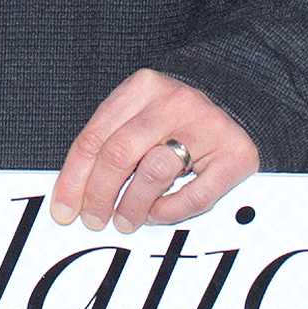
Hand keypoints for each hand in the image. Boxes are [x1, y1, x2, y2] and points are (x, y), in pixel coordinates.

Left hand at [50, 70, 260, 231]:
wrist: (243, 96)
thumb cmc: (179, 115)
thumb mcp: (140, 112)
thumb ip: (110, 141)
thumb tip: (76, 192)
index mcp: (142, 87)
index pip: (94, 138)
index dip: (73, 179)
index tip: (64, 209)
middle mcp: (173, 102)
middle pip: (118, 154)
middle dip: (98, 195)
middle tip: (93, 219)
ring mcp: (207, 126)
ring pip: (153, 172)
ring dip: (132, 205)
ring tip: (125, 221)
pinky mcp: (235, 155)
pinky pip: (194, 194)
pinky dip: (169, 211)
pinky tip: (157, 214)